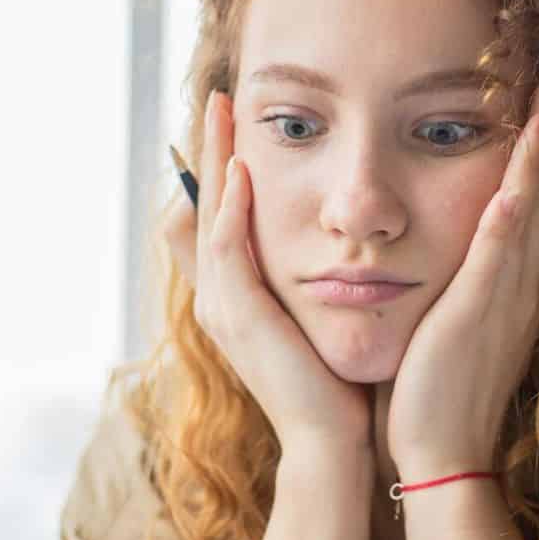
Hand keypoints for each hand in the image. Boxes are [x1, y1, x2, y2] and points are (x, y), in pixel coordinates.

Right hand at [189, 91, 372, 452]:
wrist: (332, 442)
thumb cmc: (335, 384)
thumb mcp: (319, 318)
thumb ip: (313, 280)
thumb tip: (336, 244)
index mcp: (236, 294)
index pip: (220, 214)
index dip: (222, 166)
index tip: (237, 119)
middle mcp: (218, 296)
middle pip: (203, 205)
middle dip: (209, 149)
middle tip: (217, 97)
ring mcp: (222, 307)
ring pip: (208, 217)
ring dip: (214, 163)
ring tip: (222, 115)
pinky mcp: (238, 317)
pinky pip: (226, 249)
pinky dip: (231, 209)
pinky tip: (242, 173)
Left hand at [386, 78, 538, 478]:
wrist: (442, 458)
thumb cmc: (437, 399)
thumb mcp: (454, 331)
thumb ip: (457, 292)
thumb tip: (442, 260)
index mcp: (511, 293)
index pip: (536, 216)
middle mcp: (519, 291)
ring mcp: (503, 302)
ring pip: (531, 218)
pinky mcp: (476, 317)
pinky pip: (498, 259)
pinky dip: (510, 218)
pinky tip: (515, 182)